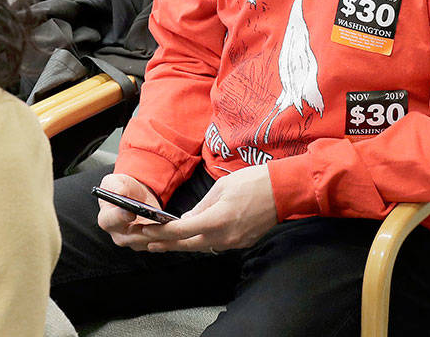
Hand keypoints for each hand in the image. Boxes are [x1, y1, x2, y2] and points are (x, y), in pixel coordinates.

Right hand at [95, 173, 169, 249]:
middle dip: (147, 231)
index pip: (110, 221)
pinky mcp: (148, 243)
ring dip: (161, 236)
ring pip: (149, 242)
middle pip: (133, 237)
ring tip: (173, 227)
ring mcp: (134, 242)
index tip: (130, 212)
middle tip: (159, 223)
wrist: (135, 197)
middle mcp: (118, 235)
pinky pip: (159, 244)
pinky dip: (168, 238)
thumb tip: (119, 192)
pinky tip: (178, 230)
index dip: (119, 218)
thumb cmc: (122, 189)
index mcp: (106, 219)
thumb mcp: (115, 181)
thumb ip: (115, 186)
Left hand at [135, 165, 276, 253]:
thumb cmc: (252, 182)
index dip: (161, 233)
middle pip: (188, 245)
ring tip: (165, 242)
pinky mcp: (242, 243)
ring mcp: (233, 243)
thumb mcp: (221, 187)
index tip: (147, 231)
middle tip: (148, 243)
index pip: (180, 231)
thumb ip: (201, 206)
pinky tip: (193, 237)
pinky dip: (202, 240)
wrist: (282, 191)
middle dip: (166, 244)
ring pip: (202, 246)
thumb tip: (186, 218)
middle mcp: (223, 237)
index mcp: (215, 220)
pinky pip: (216, 244)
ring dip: (184, 244)